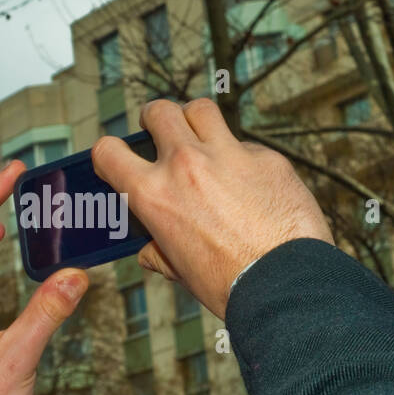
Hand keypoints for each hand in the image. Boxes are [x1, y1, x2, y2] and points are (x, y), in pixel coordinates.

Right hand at [92, 98, 331, 319]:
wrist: (285, 284)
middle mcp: (185, 164)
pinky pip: (246, 145)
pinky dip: (241, 157)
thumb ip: (160, 252)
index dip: (108, 154)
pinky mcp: (266, 157)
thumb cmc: (231, 284)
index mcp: (154, 195)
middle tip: (161, 130)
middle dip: (154, 118)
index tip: (117, 158)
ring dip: (195, 120)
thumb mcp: (180, 270)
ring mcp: (228, 154)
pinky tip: (250, 182)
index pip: (108, 151)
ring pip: (201, 110)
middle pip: (159, 112)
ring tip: (201, 136)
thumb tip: (151, 251)